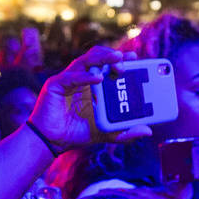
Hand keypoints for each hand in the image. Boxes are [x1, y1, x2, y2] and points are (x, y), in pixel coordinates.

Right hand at [27, 46, 151, 149]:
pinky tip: (99, 78)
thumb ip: (125, 133)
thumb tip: (147, 130)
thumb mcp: (107, 134)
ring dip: (102, 57)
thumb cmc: (76, 134)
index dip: (121, 60)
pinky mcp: (56, 84)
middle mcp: (82, 79)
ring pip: (85, 60)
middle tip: (126, 59)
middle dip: (113, 56)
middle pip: (98, 58)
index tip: (135, 58)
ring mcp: (68, 79)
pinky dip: (86, 76)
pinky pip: (72, 76)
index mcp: (93, 85)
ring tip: (117, 60)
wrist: (52, 142)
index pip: (108, 66)